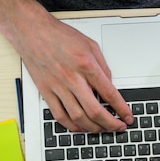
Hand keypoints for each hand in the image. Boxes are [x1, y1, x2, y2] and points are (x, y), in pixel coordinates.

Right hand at [15, 9, 133, 132]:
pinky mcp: (46, 91)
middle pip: (95, 111)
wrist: (31, 31)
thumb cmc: (59, 35)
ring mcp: (58, 87)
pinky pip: (59, 116)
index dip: (121, 109)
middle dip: (110, 124)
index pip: (109, 94)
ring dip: (93, 128)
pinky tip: (80, 127)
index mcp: (86, 65)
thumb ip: (103, 66)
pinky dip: (72, 126)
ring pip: (78, 117)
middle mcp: (72, 78)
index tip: (128, 117)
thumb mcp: (90, 45)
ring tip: (102, 130)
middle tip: (118, 127)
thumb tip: (110, 85)